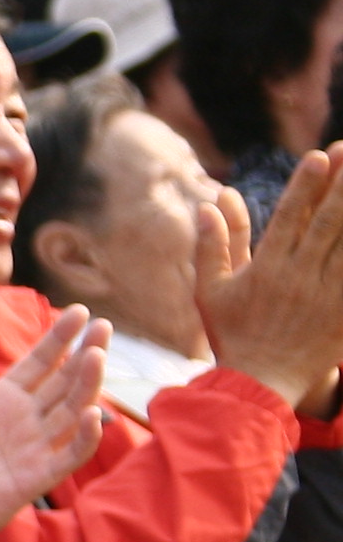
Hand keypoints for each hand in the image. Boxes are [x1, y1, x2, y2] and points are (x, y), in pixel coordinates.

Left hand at [0, 315, 106, 541]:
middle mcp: (25, 421)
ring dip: (87, 386)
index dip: (60, 339)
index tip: (81, 311)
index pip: (40, 363)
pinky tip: (91, 414)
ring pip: (71, 413)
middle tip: (103, 326)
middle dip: (85, 354)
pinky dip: (83, 438)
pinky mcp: (34, 478)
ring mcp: (34, 448)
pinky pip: (67, 456)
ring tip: (96, 356)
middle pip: (64, 382)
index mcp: (2, 399)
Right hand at [202, 151, 342, 405]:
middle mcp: (299, 277)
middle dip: (342, 185)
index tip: (320, 156)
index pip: (289, 217)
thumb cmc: (232, 335)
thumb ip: (214, 245)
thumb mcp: (211, 290)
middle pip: (328, 222)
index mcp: (266, 269)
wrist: (260, 385)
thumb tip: (211, 202)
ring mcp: (326, 295)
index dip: (306, 185)